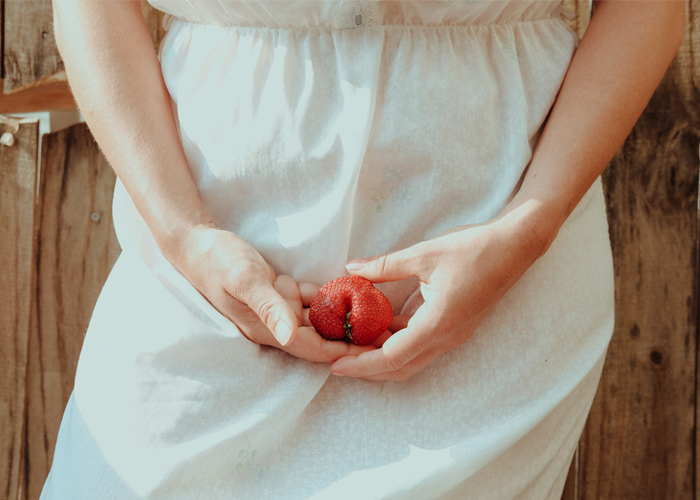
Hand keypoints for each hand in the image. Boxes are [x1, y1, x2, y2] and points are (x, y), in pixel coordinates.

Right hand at [171, 224, 373, 361]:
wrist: (197, 243)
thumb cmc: (217, 262)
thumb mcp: (244, 280)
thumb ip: (268, 307)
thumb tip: (289, 336)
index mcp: (267, 328)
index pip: (312, 347)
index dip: (343, 351)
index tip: (374, 351)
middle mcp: (276, 323)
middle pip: (321, 337)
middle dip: (351, 336)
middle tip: (385, 331)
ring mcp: (278, 307)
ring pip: (320, 317)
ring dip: (346, 316)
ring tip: (379, 313)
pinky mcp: (280, 291)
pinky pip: (312, 297)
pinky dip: (331, 294)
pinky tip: (354, 289)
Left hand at [330, 214, 549, 380]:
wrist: (515, 247)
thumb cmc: (473, 249)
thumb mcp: (423, 255)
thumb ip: (384, 266)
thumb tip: (350, 268)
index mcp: (437, 324)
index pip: (392, 357)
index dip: (361, 365)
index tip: (335, 366)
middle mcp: (446, 338)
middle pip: (400, 367)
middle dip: (367, 368)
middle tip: (337, 358)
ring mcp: (452, 335)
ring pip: (411, 359)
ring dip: (381, 356)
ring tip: (352, 344)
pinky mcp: (454, 327)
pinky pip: (421, 345)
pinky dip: (397, 343)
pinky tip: (377, 327)